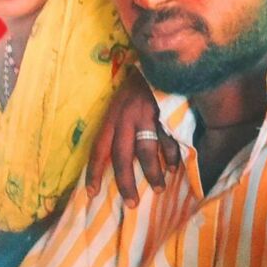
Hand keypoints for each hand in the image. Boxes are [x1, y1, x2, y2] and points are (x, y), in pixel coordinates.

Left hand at [86, 68, 179, 206]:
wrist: (158, 62)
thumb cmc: (138, 88)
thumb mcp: (120, 104)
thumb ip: (117, 127)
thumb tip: (114, 158)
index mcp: (111, 116)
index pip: (98, 148)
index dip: (94, 172)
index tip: (91, 193)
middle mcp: (125, 118)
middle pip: (122, 157)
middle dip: (125, 183)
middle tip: (131, 203)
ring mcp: (145, 115)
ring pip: (147, 152)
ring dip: (153, 173)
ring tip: (159, 188)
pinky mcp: (164, 113)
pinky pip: (167, 141)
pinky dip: (172, 156)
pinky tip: (175, 167)